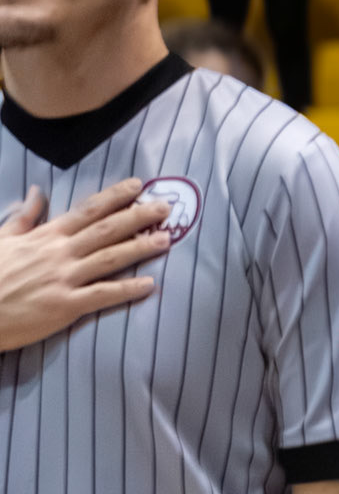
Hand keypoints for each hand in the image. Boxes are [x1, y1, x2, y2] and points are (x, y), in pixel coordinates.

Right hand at [0, 179, 170, 350]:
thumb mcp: (3, 238)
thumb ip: (25, 217)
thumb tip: (39, 192)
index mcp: (46, 235)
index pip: (87, 211)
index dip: (115, 197)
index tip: (138, 186)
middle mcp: (59, 253)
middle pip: (106, 230)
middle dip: (138, 216)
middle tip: (166, 207)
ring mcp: (64, 279)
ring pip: (110, 259)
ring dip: (140, 248)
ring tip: (166, 239)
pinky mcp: (66, 307)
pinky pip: (103, 296)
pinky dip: (127, 289)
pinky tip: (151, 285)